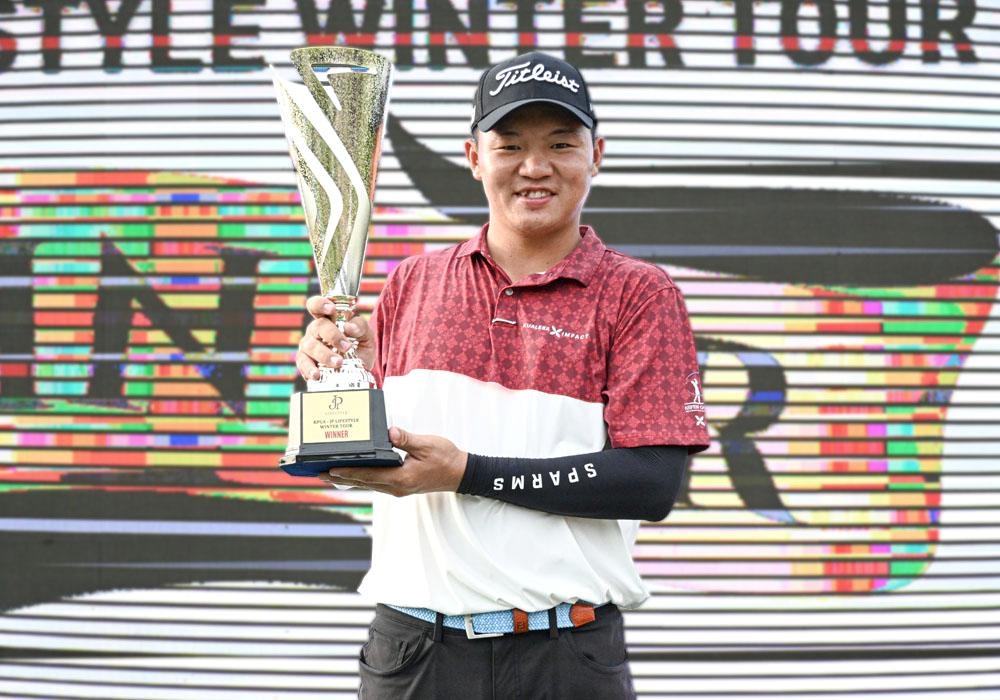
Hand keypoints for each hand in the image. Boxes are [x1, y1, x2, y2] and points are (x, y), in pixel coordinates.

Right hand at [296, 295, 374, 380]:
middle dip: (332, 336)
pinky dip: (309, 369)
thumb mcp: (366, 335)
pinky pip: (303, 363)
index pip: (317, 305)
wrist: (360, 370)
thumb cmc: (359, 346)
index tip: (332, 309)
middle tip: (347, 347)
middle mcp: (315, 330)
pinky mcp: (305, 362)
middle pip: (317, 326)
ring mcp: (308, 346)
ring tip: (339, 363)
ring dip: (324, 354)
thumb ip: (360, 326)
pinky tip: (317, 374)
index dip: (321, 304)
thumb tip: (349, 327)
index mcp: (328, 318)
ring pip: (310, 346)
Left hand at [319, 427, 467, 496]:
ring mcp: (398, 488)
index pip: (370, 475)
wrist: (461, 473)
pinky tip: (353, 472)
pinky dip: (362, 477)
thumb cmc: (446, 458)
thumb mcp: (428, 445)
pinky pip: (376, 483)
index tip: (331, 469)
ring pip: (368, 484)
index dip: (349, 471)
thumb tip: (390, 431)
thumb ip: (407, 438)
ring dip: (349, 479)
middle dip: (341, 477)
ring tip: (330, 473)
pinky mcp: (400, 486)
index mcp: (402, 478)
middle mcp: (397, 487)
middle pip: (363, 483)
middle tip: (319, 473)